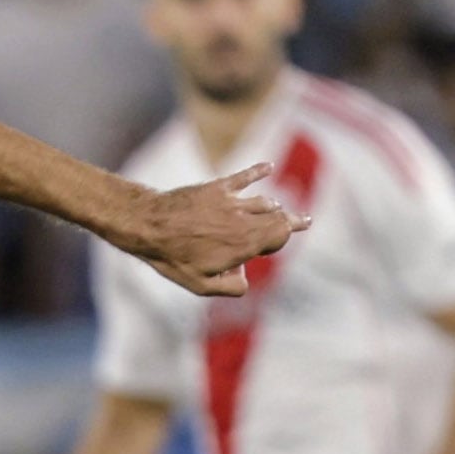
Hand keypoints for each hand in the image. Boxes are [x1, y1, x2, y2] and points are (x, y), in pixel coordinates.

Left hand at [128, 165, 306, 295]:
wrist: (150, 224)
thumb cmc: (173, 258)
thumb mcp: (201, 285)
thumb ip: (231, 286)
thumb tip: (246, 279)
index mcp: (243, 244)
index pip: (280, 234)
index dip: (283, 238)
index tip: (273, 246)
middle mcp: (243, 220)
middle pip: (277, 217)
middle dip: (290, 221)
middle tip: (304, 221)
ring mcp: (231, 202)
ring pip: (263, 201)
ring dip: (272, 207)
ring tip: (278, 210)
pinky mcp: (217, 188)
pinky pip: (244, 177)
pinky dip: (258, 171)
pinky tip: (269, 167)